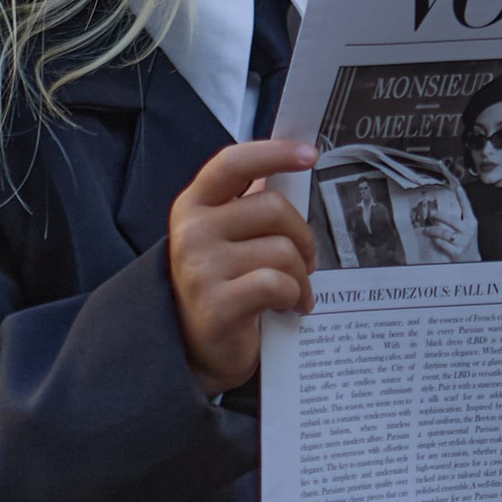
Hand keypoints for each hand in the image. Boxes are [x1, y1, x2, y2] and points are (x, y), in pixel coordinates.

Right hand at [169, 138, 317, 392]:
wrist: (196, 348)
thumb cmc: (221, 285)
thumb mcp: (227, 238)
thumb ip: (251, 203)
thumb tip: (292, 165)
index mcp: (194, 205)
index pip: (233, 163)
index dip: (273, 153)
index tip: (309, 155)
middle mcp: (191, 232)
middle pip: (273, 209)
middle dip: (303, 236)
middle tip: (307, 261)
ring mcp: (200, 269)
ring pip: (282, 251)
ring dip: (303, 276)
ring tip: (297, 292)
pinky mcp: (217, 306)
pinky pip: (277, 285)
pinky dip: (295, 296)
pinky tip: (291, 307)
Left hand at [415, 187, 477, 263]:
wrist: (471, 261)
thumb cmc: (467, 243)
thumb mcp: (467, 229)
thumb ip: (460, 220)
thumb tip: (443, 210)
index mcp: (471, 222)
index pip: (466, 206)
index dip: (462, 196)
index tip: (457, 186)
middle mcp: (468, 230)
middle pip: (451, 219)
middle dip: (439, 215)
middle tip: (431, 213)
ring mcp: (463, 241)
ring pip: (443, 232)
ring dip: (433, 230)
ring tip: (427, 230)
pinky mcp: (457, 251)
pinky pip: (442, 243)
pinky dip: (436, 241)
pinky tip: (433, 240)